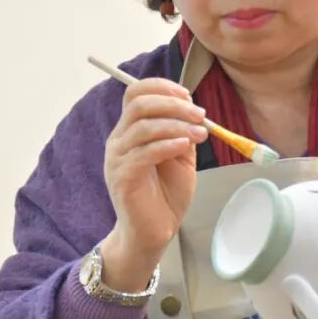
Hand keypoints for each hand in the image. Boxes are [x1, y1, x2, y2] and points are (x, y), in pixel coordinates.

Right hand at [100, 77, 207, 291]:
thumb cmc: (165, 194)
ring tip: (200, 134)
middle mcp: (118, 140)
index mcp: (130, 130)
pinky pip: (145, 152)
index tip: (188, 95)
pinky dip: (168, 144)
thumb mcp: (180, 155)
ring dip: (176, 124)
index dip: (161, 87)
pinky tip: (186, 146)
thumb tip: (192, 107)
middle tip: (200, 115)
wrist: (154, 231)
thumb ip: (182, 131)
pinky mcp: (122, 177)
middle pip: (139, 104)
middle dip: (173, 104)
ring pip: (143, 126)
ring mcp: (117, 159)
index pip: (135, 93)